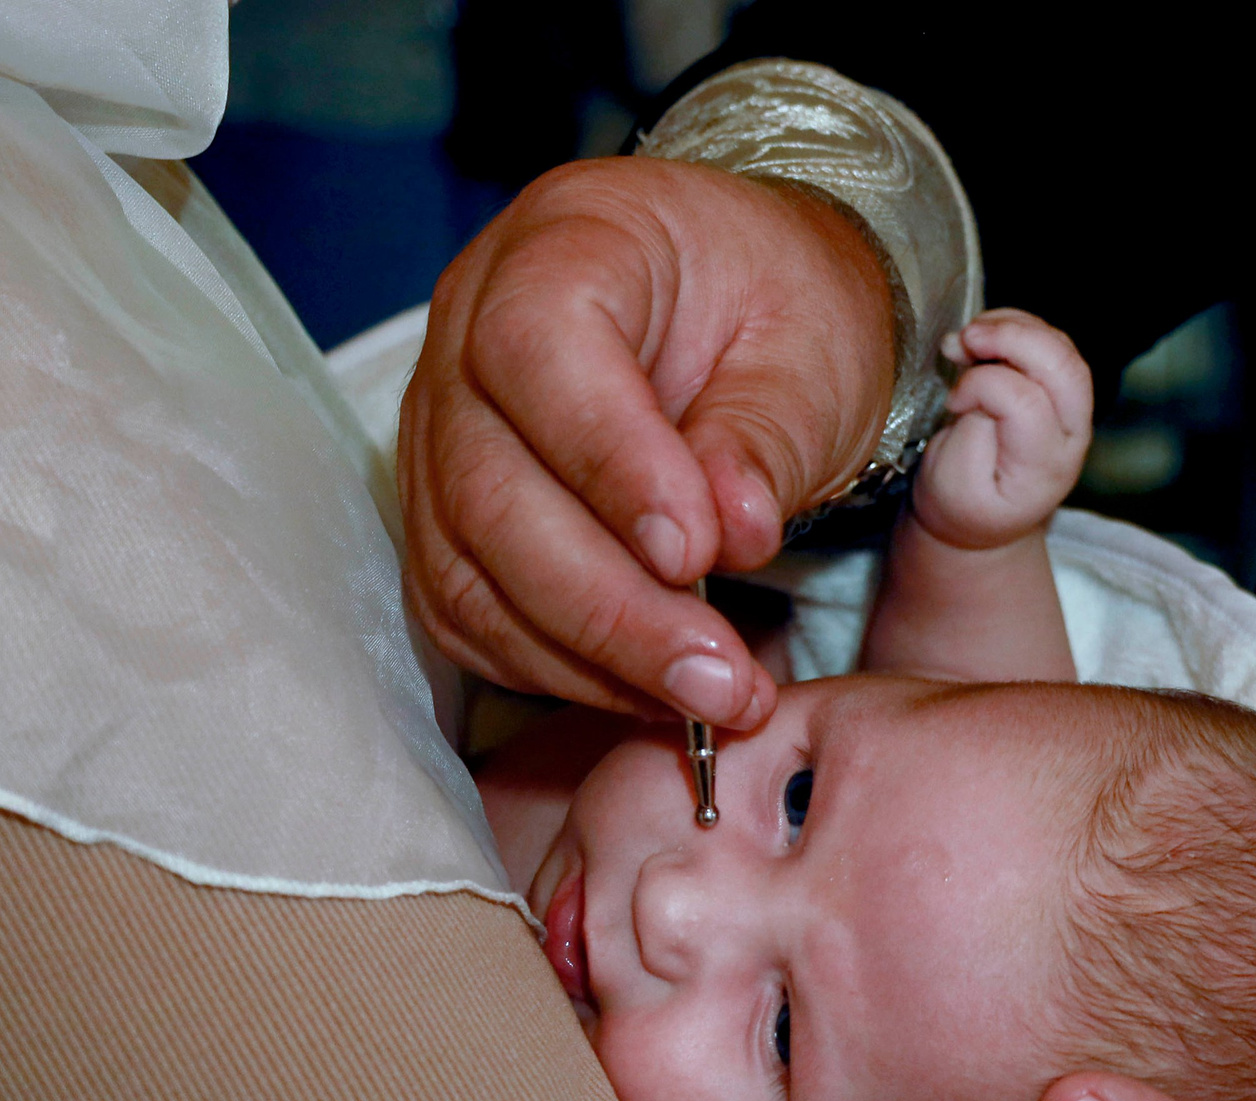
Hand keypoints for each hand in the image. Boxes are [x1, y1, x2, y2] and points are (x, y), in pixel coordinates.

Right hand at [399, 157, 897, 726]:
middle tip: (721, 679)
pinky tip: (650, 692)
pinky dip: (554, 669)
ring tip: (707, 700)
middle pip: (490, 488)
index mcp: (563, 243)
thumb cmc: (778, 303)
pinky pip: (468, 613)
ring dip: (586, 657)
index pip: (537, 350)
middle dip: (609, 605)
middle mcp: (468, 330)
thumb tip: (731, 533)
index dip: (609, 463)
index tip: (697, 553)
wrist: (741, 307)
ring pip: (468, 569)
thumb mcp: (813, 343)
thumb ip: (766, 431)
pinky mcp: (448, 516)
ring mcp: (442, 428)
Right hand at [908, 310, 1094, 550]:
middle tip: (966, 337)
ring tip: (968, 337)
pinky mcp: (1061, 390)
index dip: (983, 386)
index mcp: (1044, 468)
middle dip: (1012, 337)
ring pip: (1060, 347)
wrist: (982, 518)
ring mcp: (1072, 410)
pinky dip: (1014, 326)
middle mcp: (1070, 436)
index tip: (953, 403)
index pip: (1028, 404)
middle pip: (1063, 366)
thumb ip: (972, 432)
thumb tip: (982, 380)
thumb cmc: (963, 503)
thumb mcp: (952, 483)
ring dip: (1012, 327)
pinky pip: (1050, 342)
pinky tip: (982, 336)